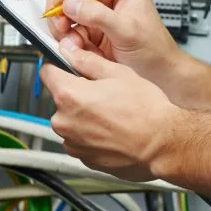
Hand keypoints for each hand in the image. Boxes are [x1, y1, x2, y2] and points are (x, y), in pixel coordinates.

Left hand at [42, 40, 179, 181]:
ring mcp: (73, 143)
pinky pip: (81, 140)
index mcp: (70, 95)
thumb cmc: (146, 110)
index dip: (60, 67)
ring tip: (113, 115)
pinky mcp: (83, 158)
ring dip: (85, 117)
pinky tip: (114, 131)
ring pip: (71, 121)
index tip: (68, 68)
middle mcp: (64, 121)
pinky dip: (92, 136)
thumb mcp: (119, 73)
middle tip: (105, 93)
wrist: (162, 143)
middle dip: (78, 95)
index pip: (48, 73)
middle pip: (61, 99)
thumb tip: (71, 52)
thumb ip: (87, 61)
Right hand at [46, 0, 181, 86]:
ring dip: (61, 27)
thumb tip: (71, 4)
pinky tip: (77, 48)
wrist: (158, 73)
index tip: (62, 3)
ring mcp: (94, 13)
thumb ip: (99, 16)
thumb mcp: (128, 30)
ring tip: (72, 40)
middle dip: (60, 8)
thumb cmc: (154, 47)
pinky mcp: (88, 31)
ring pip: (62, 12)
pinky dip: (66, 40)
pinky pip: (66, 31)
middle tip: (62, 25)